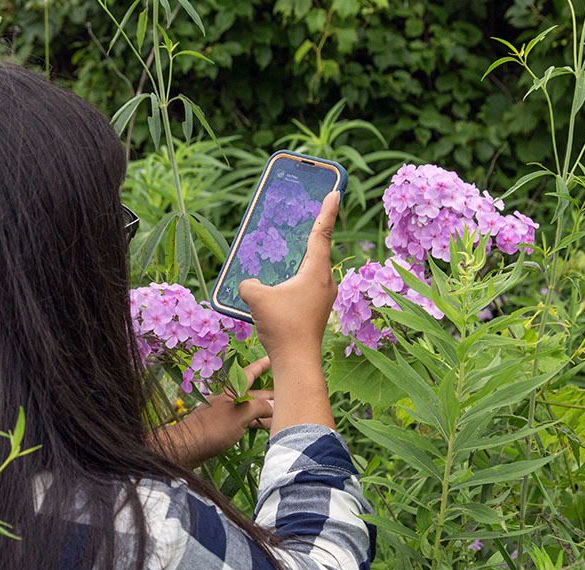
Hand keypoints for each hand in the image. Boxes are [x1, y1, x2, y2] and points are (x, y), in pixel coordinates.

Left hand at [152, 356, 272, 467]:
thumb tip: (274, 407)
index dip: (262, 365)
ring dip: (267, 410)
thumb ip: (260, 407)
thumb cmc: (213, 427)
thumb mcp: (241, 414)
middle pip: (255, 392)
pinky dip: (257, 422)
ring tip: (284, 413)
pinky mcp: (224, 426)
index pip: (251, 372)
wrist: (189, 446)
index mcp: (232, 389)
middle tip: (289, 393)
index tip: (272, 357)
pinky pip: (246, 420)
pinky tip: (266, 427)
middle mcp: (230, 398)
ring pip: (252, 408)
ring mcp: (227, 412)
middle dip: (272, 393)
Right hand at [238, 191, 339, 365]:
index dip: (327, 210)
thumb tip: (249, 285)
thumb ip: (248, 284)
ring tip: (285, 253)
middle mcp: (324, 282)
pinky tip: (278, 285)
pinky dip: (294, 280)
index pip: (322, 233)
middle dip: (310, 235)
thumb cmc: (282, 327)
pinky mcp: (315, 311)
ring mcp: (321, 298)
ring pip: (310, 271)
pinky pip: (304, 287)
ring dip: (298, 262)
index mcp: (316, 272)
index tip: (336, 191)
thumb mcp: (257, 298)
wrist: (296, 363)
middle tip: (304, 217)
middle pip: (317, 250)